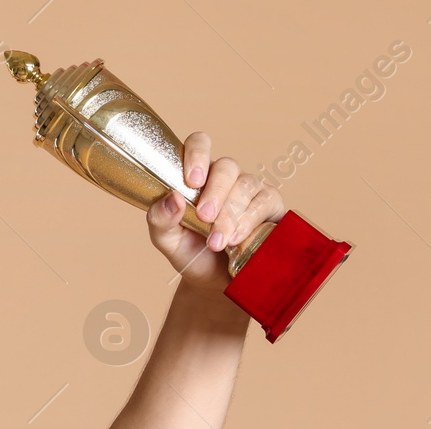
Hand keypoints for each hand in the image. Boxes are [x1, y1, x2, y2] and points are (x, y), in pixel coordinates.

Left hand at [146, 132, 283, 291]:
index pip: (199, 144)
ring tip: (218, 242)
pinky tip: (237, 239)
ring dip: (230, 214)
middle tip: (204, 217)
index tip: (192, 181)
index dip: (197, 155)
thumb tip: (172, 198)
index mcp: (197, 175)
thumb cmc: (191, 254)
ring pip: (246, 186)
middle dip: (216, 192)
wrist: (215, 283)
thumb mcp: (166, 240)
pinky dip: (250, 220)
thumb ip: (160, 219)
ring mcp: (250, 189)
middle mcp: (225, 177)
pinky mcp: (270, 205)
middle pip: (226, 167)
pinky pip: (265, 202)